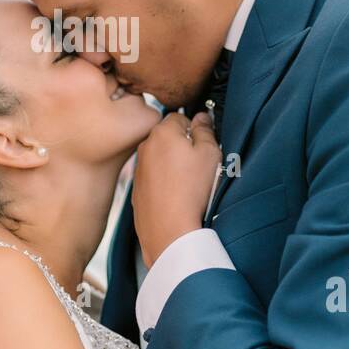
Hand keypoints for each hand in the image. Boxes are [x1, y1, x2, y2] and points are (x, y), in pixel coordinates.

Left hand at [133, 111, 220, 267]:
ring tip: (189, 186)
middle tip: (199, 166)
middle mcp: (145, 148)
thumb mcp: (211, 154)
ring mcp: (138, 171)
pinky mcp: (137, 192)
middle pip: (168, 138)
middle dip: (183, 148)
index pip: (180, 116)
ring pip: (160, 160)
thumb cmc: (192, 192)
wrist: (170, 232)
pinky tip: (177, 198)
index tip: (204, 144)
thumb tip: (202, 118)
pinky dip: (165, 185)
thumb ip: (206, 130)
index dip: (195, 129)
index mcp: (162, 132)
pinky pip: (154, 181)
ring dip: (173, 167)